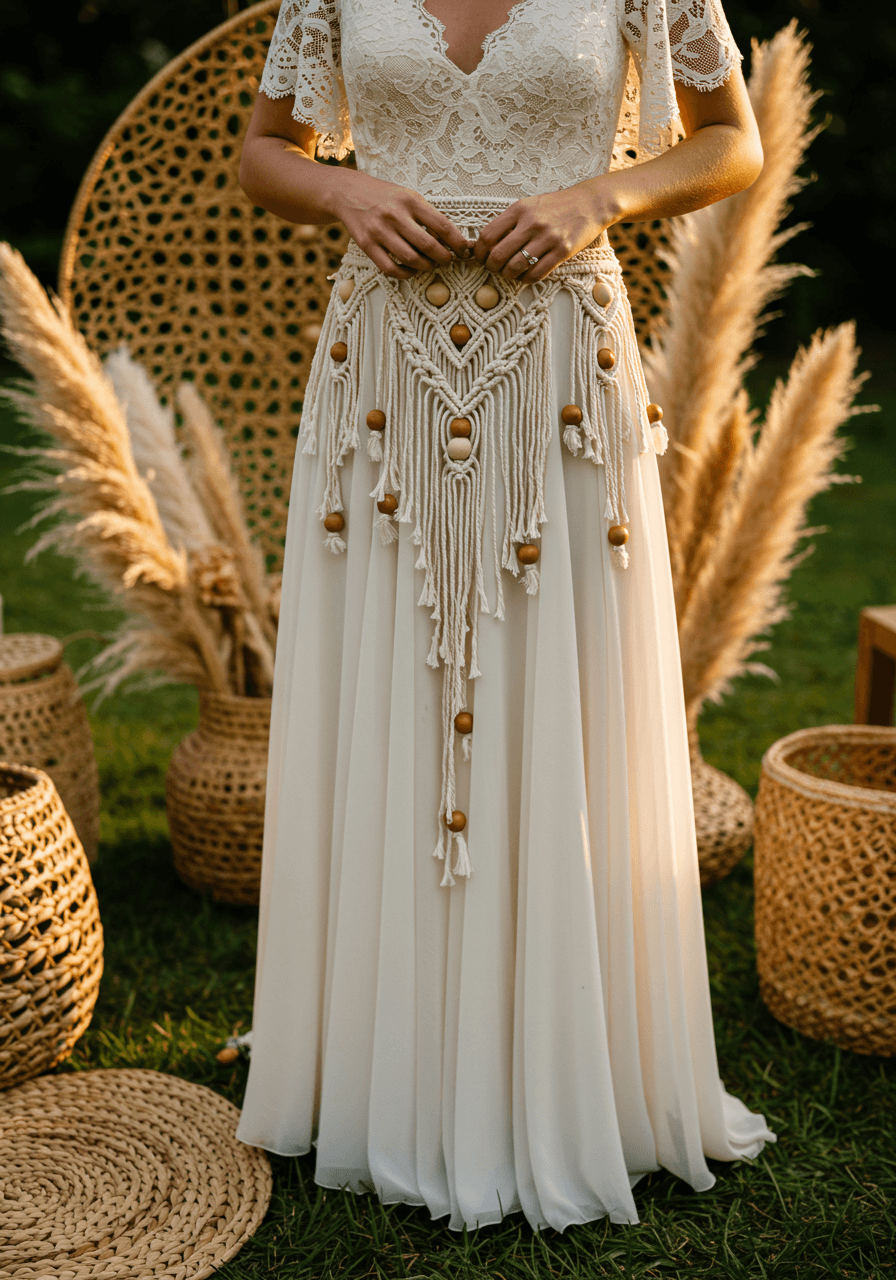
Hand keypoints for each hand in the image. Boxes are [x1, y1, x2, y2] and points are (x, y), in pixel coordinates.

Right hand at [330, 172, 474, 279]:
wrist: (349, 193)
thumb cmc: (385, 196)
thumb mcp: (408, 196)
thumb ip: (427, 215)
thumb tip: (450, 239)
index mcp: (411, 201)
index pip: (443, 226)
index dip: (458, 242)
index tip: (464, 251)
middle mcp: (395, 216)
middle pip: (428, 245)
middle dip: (444, 258)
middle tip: (448, 261)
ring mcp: (380, 231)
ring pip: (411, 259)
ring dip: (426, 266)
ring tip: (431, 265)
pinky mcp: (367, 245)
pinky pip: (390, 268)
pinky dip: (405, 274)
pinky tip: (412, 270)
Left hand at [473, 183, 616, 282]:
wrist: (589, 203)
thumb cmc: (555, 207)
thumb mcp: (529, 205)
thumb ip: (509, 222)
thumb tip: (486, 244)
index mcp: (519, 210)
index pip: (487, 236)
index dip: (480, 252)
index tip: (482, 257)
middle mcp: (531, 223)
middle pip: (498, 255)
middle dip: (492, 267)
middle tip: (495, 268)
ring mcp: (547, 238)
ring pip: (515, 267)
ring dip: (508, 275)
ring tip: (510, 272)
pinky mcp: (562, 251)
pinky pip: (536, 274)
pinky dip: (526, 279)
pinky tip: (526, 276)